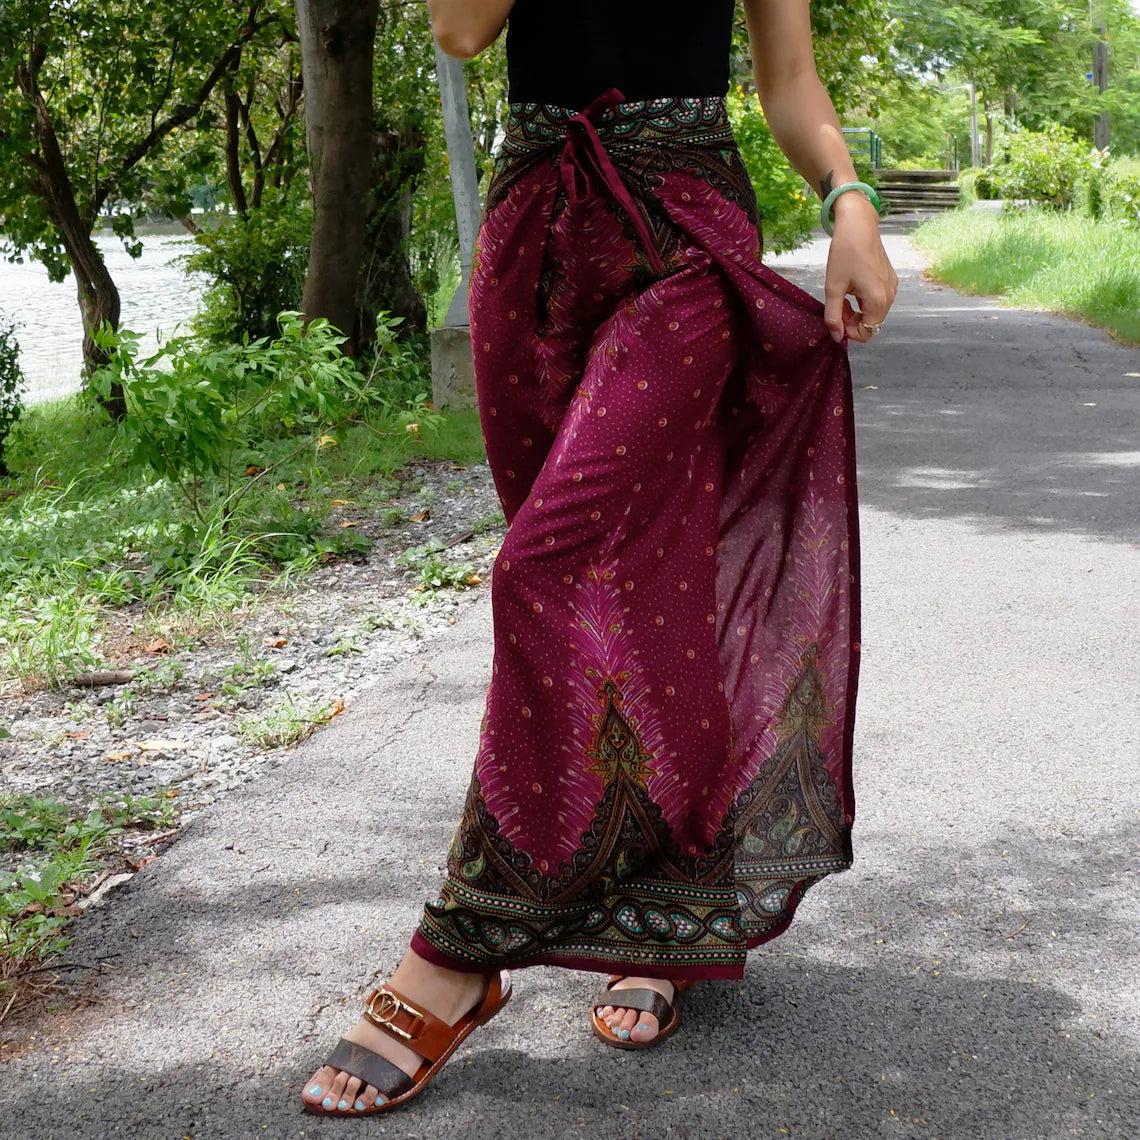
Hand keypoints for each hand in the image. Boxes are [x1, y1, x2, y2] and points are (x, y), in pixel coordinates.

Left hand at [822, 192, 898, 344]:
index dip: (849, 332)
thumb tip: (837, 338)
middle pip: (872, 324)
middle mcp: (890, 295)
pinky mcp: (890, 279)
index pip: (867, 333)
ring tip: (843, 295)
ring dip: (857, 312)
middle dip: (852, 321)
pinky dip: (864, 301)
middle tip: (837, 305)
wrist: (858, 225)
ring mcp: (892, 287)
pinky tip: (852, 288)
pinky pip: (878, 300)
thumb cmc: (845, 253)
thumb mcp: (833, 288)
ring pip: (874, 313)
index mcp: (878, 299)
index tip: (837, 318)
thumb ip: (833, 316)